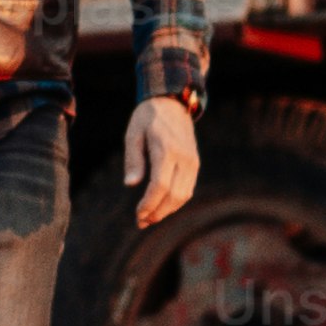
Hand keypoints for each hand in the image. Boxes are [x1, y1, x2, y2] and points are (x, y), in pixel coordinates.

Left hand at [125, 94, 201, 229]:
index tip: (137, 214)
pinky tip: (161, 206)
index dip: (149, 204)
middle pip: (174, 195)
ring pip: (184, 195)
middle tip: (141, 222)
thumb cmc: (147, 117)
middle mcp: (184, 158)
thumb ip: (133, 159)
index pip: (160, 186)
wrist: (172, 102)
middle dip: (157, 212)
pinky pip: (188, 189)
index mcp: (166, 150)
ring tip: (149, 218)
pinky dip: (176, 201)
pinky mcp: (195, 164)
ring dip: (167, 210)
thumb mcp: (133, 134)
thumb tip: (131, 184)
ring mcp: (192, 162)